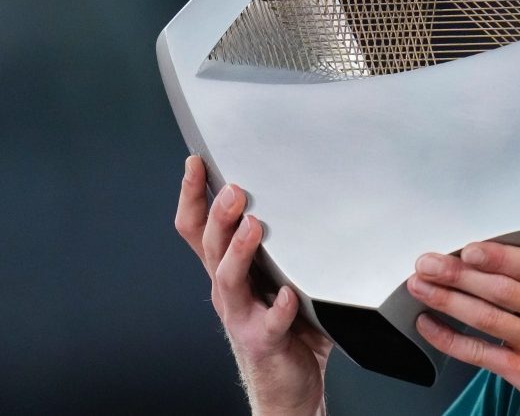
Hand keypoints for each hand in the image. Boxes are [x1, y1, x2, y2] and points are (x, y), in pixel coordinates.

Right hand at [174, 155, 331, 415]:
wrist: (289, 383)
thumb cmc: (288, 323)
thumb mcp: (279, 274)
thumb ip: (284, 241)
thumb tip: (300, 189)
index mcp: (229, 268)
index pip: (198, 227)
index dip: (192, 195)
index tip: (196, 162)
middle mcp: (228, 290)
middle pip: (209, 246)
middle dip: (218, 215)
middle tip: (233, 189)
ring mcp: (241, 316)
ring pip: (228, 280)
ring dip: (238, 252)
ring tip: (253, 227)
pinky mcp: (263, 341)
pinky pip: (268, 324)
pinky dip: (277, 309)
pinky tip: (288, 295)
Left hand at [407, 242, 519, 415]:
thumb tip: (503, 260)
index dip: (496, 256)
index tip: (468, 248)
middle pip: (501, 288)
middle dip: (458, 274)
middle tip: (428, 262)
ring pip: (487, 317)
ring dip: (448, 300)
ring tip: (421, 287)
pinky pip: (482, 353)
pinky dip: (452, 339)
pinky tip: (431, 327)